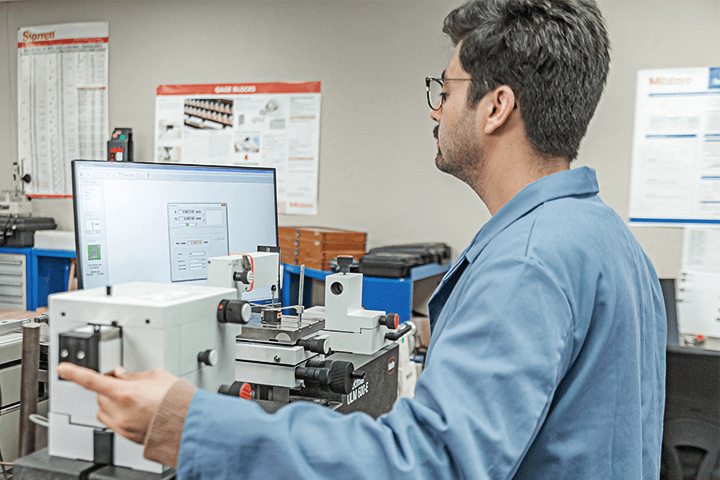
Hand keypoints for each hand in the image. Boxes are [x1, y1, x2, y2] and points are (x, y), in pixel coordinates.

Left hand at [57, 363, 178, 443]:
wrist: (187, 422)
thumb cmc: (177, 399)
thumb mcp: (157, 376)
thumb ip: (134, 375)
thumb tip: (121, 374)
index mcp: (126, 392)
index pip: (92, 380)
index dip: (74, 373)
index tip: (63, 369)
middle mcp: (120, 410)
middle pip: (100, 394)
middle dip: (109, 387)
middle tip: (127, 384)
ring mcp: (122, 424)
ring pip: (103, 409)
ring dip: (111, 401)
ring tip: (132, 399)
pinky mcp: (125, 434)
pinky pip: (111, 421)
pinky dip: (117, 413)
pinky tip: (135, 411)